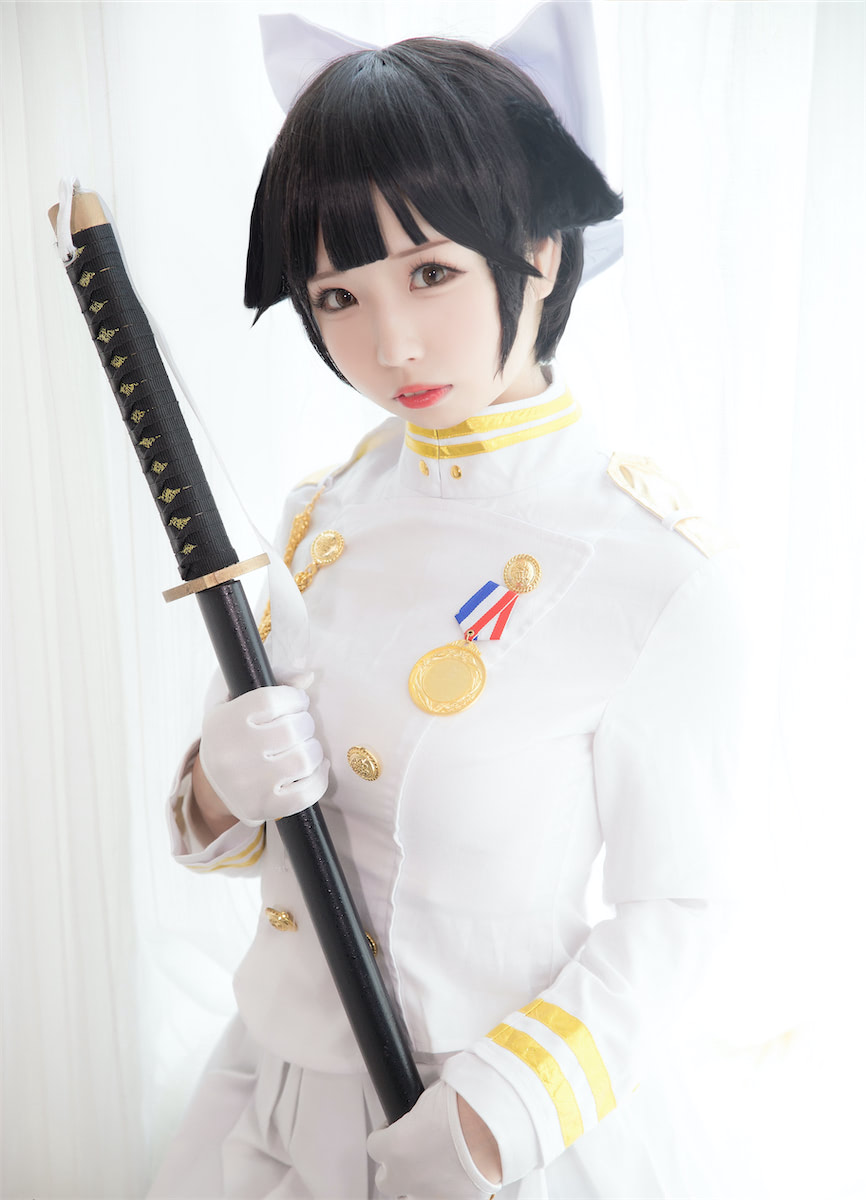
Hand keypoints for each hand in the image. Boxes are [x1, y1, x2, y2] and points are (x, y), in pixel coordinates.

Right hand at [198, 685, 328, 825]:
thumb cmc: (234, 735)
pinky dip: (320, 778)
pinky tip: (315, 769)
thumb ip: (273, 679)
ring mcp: (250, 783)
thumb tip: (307, 677)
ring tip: (304, 746)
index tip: (296, 702)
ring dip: (313, 749)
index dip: (294, 698)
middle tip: (298, 727)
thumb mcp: (237, 700)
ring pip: (305, 758)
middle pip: (293, 728)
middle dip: (304, 723)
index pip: (272, 699)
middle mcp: (234, 753)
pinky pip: (308, 792)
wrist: (214, 786)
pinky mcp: (264, 806)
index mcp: (225, 722)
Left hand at [367, 1081, 499, 1198]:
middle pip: (385, 1181)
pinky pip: (446, 1198)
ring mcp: (430, 1193)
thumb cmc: (462, 1107)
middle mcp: (407, 1176)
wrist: (491, 1128)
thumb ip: (419, 1110)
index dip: (384, 1134)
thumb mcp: (430, 1097)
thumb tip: (425, 1108)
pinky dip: (449, 1189)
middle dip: (393, 1169)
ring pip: (413, 1197)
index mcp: (393, 1147)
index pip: (374, 1145)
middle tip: (408, 1153)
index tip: (393, 1128)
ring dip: (419, 1183)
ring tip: (434, 1167)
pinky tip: (458, 1174)